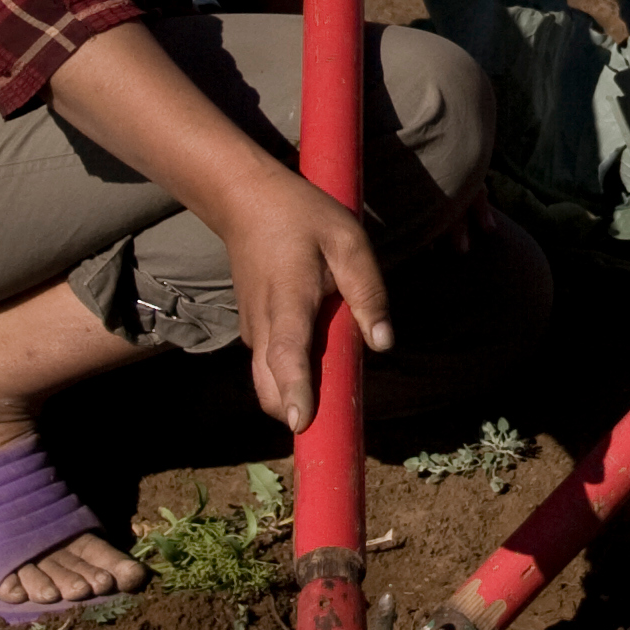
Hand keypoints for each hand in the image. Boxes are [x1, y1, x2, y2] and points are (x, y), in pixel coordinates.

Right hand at [204, 162, 393, 430]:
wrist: (246, 201)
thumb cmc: (304, 217)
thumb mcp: (348, 241)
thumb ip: (368, 292)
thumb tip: (384, 343)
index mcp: (289, 300)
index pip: (287, 355)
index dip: (295, 392)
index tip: (303, 425)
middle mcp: (263, 323)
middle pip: (269, 387)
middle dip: (295, 413)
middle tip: (334, 428)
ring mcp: (251, 329)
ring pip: (265, 381)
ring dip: (292, 398)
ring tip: (330, 402)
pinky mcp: (251, 329)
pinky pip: (268, 365)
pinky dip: (287, 378)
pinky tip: (316, 368)